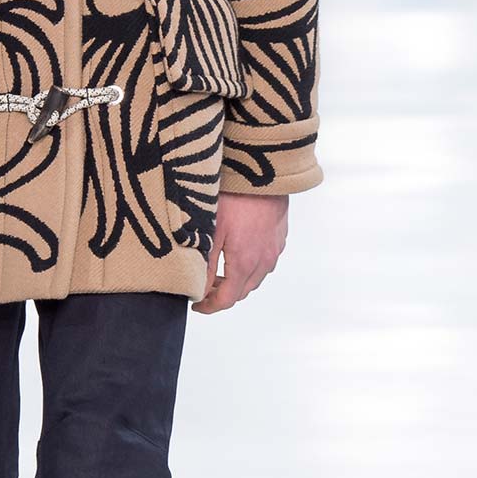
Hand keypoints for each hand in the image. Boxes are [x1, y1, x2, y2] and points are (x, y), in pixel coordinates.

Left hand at [191, 190, 288, 313]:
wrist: (263, 171)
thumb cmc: (236, 196)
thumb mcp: (211, 231)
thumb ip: (204, 264)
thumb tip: (198, 288)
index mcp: (244, 263)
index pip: (227, 299)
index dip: (210, 306)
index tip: (197, 304)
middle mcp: (263, 260)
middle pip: (242, 291)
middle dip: (222, 294)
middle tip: (204, 286)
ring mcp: (274, 249)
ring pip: (255, 277)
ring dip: (238, 280)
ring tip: (219, 270)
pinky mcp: (279, 237)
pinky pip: (265, 260)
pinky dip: (251, 265)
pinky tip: (238, 252)